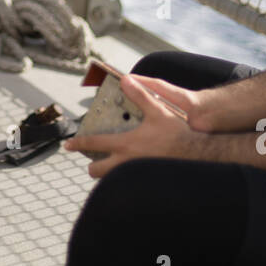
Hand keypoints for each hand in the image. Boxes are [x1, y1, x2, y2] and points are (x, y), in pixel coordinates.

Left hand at [63, 73, 203, 178]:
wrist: (196, 156)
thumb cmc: (177, 134)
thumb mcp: (158, 111)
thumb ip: (140, 95)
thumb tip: (126, 80)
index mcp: (125, 144)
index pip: (94, 144)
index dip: (78, 144)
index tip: (68, 145)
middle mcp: (126, 163)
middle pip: (96, 171)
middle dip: (92, 165)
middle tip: (93, 160)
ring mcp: (134, 176)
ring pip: (110, 180)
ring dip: (107, 174)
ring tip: (111, 166)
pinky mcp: (144, 184)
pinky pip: (126, 186)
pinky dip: (123, 182)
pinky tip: (131, 175)